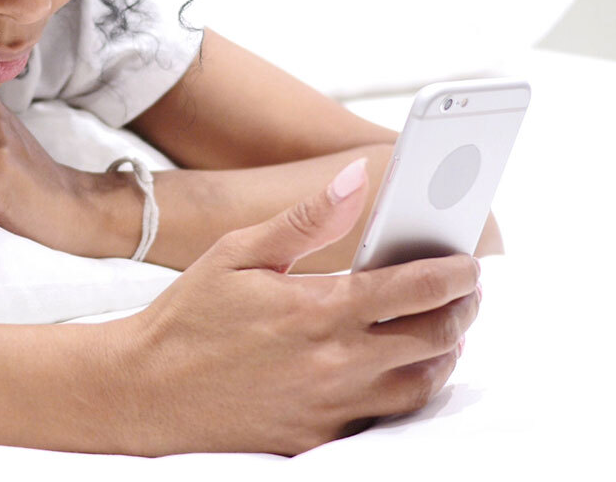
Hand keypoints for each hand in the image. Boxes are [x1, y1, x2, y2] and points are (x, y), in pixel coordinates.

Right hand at [99, 157, 481, 456]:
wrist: (145, 390)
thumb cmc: (189, 316)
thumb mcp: (237, 252)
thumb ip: (305, 218)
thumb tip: (355, 178)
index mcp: (317, 309)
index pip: (414, 290)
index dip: (455, 273)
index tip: (470, 262)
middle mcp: (335, 362)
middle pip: (435, 338)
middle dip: (462, 310)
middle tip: (465, 292)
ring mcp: (331, 405)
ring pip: (423, 384)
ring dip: (445, 353)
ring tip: (443, 328)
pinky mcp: (320, 436)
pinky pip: (388, 417)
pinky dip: (409, 390)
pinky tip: (402, 369)